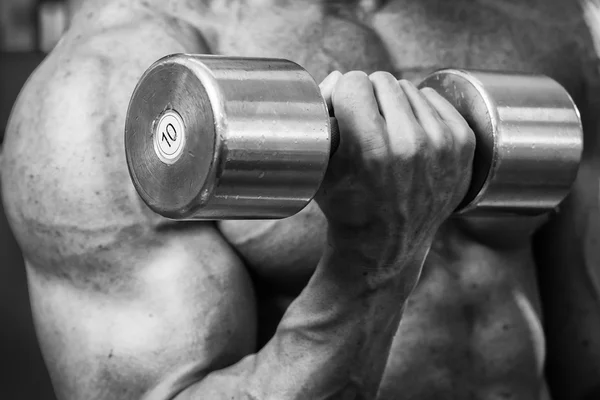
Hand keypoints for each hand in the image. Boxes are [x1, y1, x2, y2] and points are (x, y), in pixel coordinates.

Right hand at [316, 70, 475, 260]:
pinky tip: (409, 134)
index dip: (343, 95)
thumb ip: (324, 116)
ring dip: (393, 104)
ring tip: (386, 133)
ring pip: (408, 88)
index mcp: (371, 148)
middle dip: (368, 97)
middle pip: (382, 80)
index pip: (354, 82)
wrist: (386, 244)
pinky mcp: (463, 144)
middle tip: (364, 124)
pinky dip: (419, 110)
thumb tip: (339, 77)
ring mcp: (442, 143)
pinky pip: (434, 99)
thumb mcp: (322, 167)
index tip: (343, 112)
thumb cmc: (346, 204)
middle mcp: (411, 143)